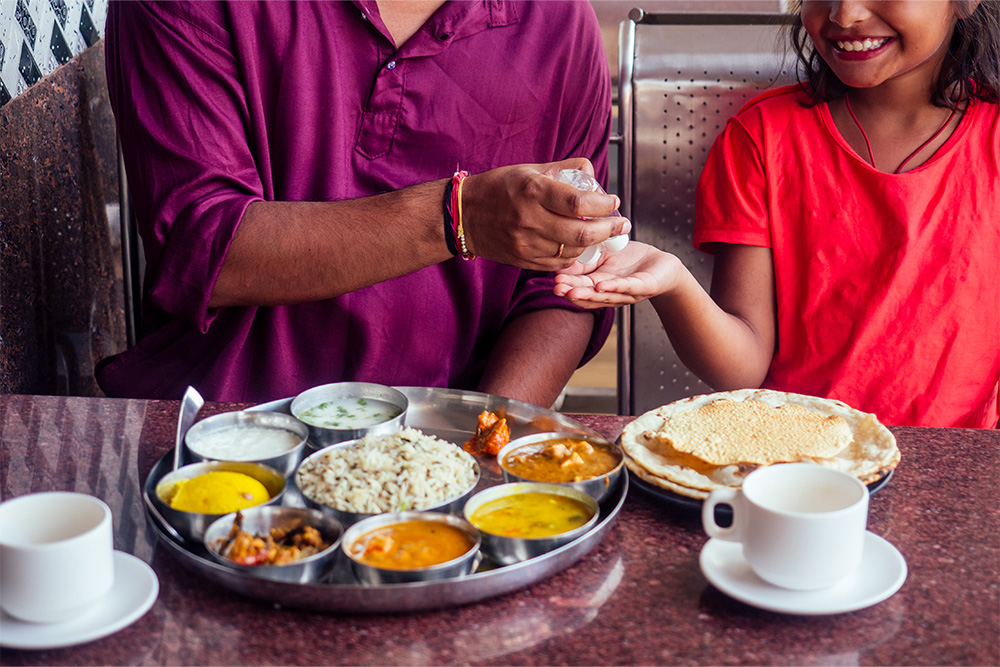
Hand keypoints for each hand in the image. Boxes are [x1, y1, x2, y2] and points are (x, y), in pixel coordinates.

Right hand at [460, 158, 630, 270]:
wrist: (464, 215)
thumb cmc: (499, 188)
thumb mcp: (529, 169)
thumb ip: (564, 168)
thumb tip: (592, 170)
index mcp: (533, 191)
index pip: (579, 203)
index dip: (603, 205)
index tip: (613, 202)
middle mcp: (530, 220)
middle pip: (581, 234)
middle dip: (608, 230)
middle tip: (621, 225)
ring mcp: (526, 244)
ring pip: (573, 252)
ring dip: (592, 244)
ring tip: (599, 233)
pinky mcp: (523, 260)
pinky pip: (558, 264)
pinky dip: (573, 256)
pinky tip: (577, 246)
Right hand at [553, 242, 684, 308]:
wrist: (662, 265)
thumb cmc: (632, 261)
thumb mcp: (603, 255)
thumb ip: (585, 259)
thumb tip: (564, 258)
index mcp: (599, 284)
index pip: (580, 286)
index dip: (566, 285)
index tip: (553, 280)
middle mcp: (611, 293)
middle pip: (589, 295)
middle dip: (572, 292)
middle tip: (557, 289)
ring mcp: (627, 292)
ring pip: (605, 295)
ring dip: (588, 294)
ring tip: (572, 292)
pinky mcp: (644, 287)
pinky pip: (628, 287)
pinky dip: (614, 288)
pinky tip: (601, 286)